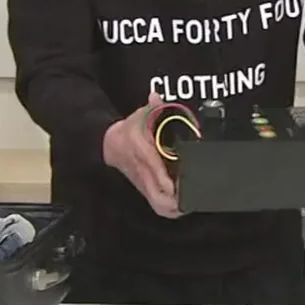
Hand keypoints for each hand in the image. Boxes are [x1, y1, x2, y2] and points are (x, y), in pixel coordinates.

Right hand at [102, 92, 179, 218]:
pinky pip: (157, 204)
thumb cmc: (130, 130)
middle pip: (157, 192)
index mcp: (140, 148)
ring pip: (157, 202)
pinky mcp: (145, 189)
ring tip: (191, 202)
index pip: (152, 165)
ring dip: (173, 206)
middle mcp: (142, 169)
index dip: (165, 177)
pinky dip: (170, 209)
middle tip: (194, 194)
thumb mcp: (141, 114)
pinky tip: (183, 206)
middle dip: (175, 198)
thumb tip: (155, 95)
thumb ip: (153, 106)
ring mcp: (143, 182)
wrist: (111, 144)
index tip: (179, 182)